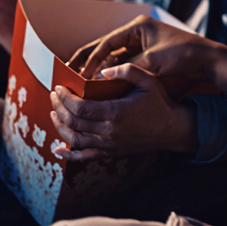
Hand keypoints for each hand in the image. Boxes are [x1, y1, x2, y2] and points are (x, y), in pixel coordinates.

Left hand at [49, 63, 197, 159]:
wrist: (172, 129)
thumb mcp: (148, 80)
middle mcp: (108, 131)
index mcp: (115, 112)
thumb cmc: (160, 102)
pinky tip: (58, 148)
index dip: (64, 98)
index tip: (59, 88)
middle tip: (54, 96)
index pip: (79, 107)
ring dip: (60, 126)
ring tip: (54, 113)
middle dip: (58, 107)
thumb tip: (102, 70)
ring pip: (74, 139)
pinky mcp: (110, 152)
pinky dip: (68, 154)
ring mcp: (108, 144)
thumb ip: (126, 70)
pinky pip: (83, 156)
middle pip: (73, 121)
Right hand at [68, 15, 212, 79]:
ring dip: (99, 68)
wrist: (208, 60)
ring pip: (114, 57)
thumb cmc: (182, 55)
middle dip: (88, 60)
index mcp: (138, 28)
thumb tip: (101, 77)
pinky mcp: (148, 56)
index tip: (78, 74)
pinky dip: (113, 73)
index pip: (106, 43)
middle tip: (68, 72)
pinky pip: (124, 64)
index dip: (91, 59)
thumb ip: (126, 68)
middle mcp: (138, 34)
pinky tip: (102, 84)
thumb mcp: (152, 61)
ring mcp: (143, 45)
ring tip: (81, 81)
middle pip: (106, 47)